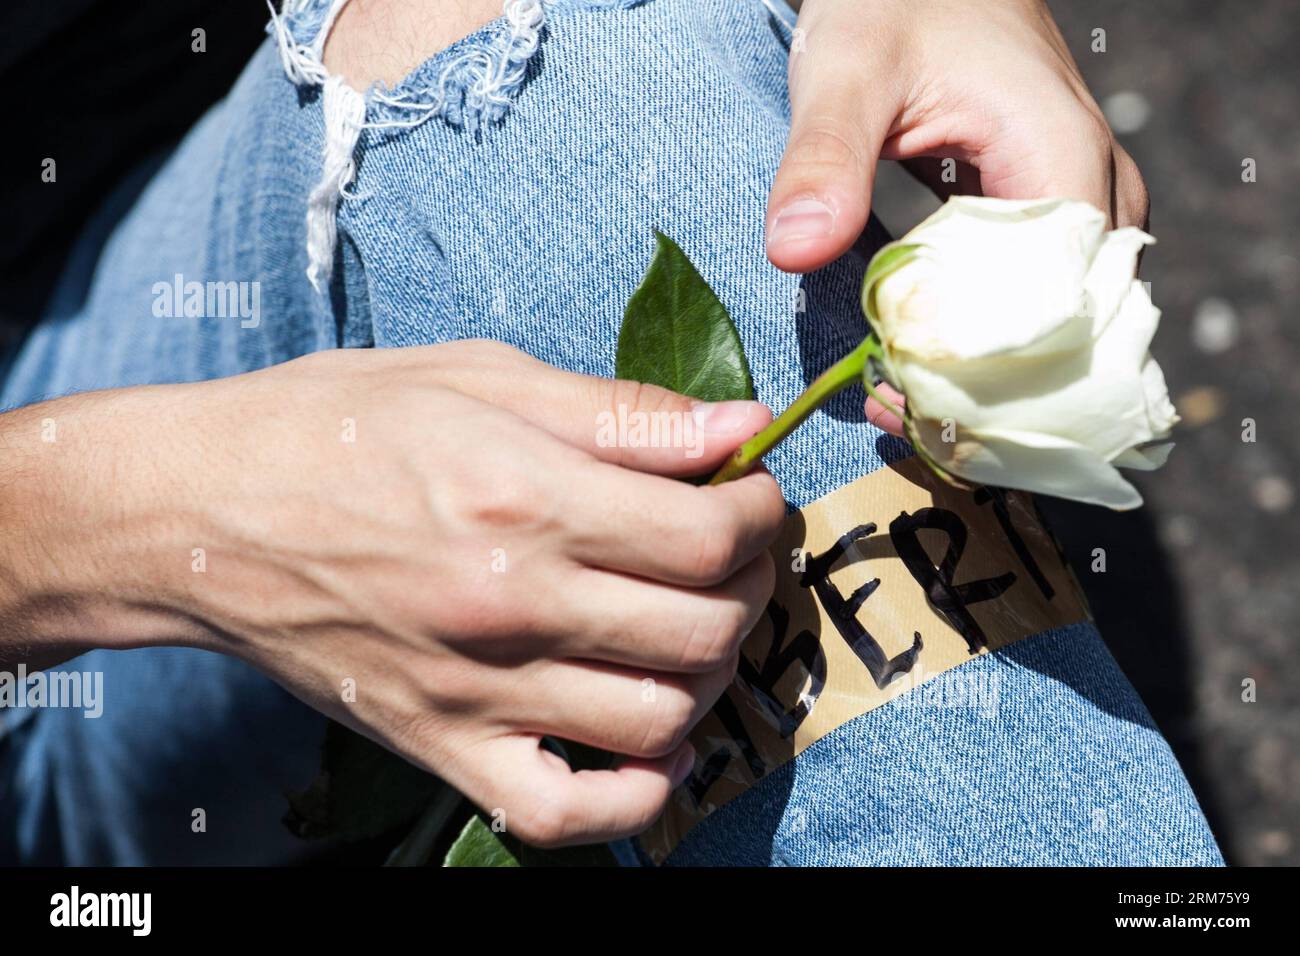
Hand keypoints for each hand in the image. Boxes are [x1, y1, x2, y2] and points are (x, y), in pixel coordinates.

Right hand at [0, 341, 784, 845]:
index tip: (750, 494)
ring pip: (662, 719)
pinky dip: (635, 794)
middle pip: (704, 628)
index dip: (761, 512)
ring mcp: (479, 690)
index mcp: (527, 498)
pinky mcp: (442, 745)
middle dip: (750, 585)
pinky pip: (567, 813)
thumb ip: (618, 412)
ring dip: (708, 675)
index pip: (711, 534)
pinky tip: (651, 744)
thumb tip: (738, 426)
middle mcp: (512, 603)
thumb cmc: (332, 428)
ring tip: (691, 629)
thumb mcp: (477, 377)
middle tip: (731, 553)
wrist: (198, 513)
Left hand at [766, 0, 1148, 435]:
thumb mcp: (844, 72)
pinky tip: (925, 354)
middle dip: (987, 380)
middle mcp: (1094, 192)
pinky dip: (985, 331)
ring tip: (906, 394)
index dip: (988, 368)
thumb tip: (794, 251)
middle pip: (1070, 325)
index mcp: (1060, 160)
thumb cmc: (891, 4)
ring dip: (987, 363)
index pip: (1057, 306)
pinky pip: (1041, 294)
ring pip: (1062, 317)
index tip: (909, 396)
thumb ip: (824, 159)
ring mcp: (1082, 206)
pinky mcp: (1053, 216)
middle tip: (897, 409)